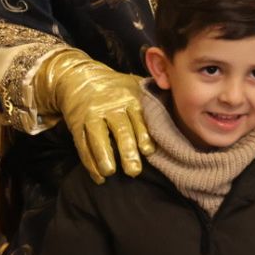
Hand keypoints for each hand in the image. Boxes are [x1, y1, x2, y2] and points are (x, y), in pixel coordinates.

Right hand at [35, 49, 155, 182]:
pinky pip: (83, 145)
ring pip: (98, 137)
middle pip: (120, 129)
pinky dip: (90, 163)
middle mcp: (110, 107)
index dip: (143, 134)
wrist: (80, 77)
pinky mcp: (77, 125)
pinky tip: (99, 177)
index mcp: (129, 97)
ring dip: (104, 157)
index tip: (148, 151)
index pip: (138, 117)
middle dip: (127, 150)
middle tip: (134, 170)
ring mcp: (92, 116)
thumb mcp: (134, 84)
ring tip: (110, 172)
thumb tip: (177, 106)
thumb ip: (153, 96)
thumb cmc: (115, 87)